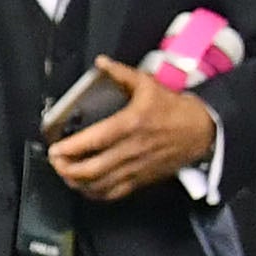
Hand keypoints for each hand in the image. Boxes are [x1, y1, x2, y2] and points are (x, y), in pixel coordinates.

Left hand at [50, 60, 218, 197]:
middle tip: (55, 161)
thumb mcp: (149, 84)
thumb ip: (122, 73)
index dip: (71, 148)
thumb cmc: (173, 108)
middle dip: (66, 168)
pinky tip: (84, 186)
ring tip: (64, 173)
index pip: (94, 140)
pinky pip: (113, 194)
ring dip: (77, 183)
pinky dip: (95, 193)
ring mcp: (136, 168)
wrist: (201, 131)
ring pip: (100, 185)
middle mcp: (131, 150)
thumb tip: (101, 62)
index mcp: (130, 125)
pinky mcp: (141, 180)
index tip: (55, 148)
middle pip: (92, 169)